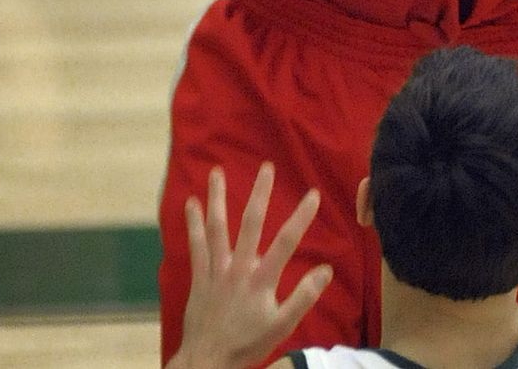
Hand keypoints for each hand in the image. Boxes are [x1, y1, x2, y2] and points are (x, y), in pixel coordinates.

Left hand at [173, 165, 330, 368]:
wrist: (208, 362)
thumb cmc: (247, 344)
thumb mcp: (282, 327)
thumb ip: (304, 297)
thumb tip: (326, 270)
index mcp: (261, 281)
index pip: (286, 242)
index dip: (301, 217)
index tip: (313, 194)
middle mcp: (239, 269)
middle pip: (250, 224)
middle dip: (260, 194)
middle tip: (266, 167)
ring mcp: (217, 271)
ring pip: (217, 228)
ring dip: (218, 198)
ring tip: (217, 172)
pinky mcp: (200, 277)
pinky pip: (195, 245)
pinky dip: (193, 223)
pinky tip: (191, 203)